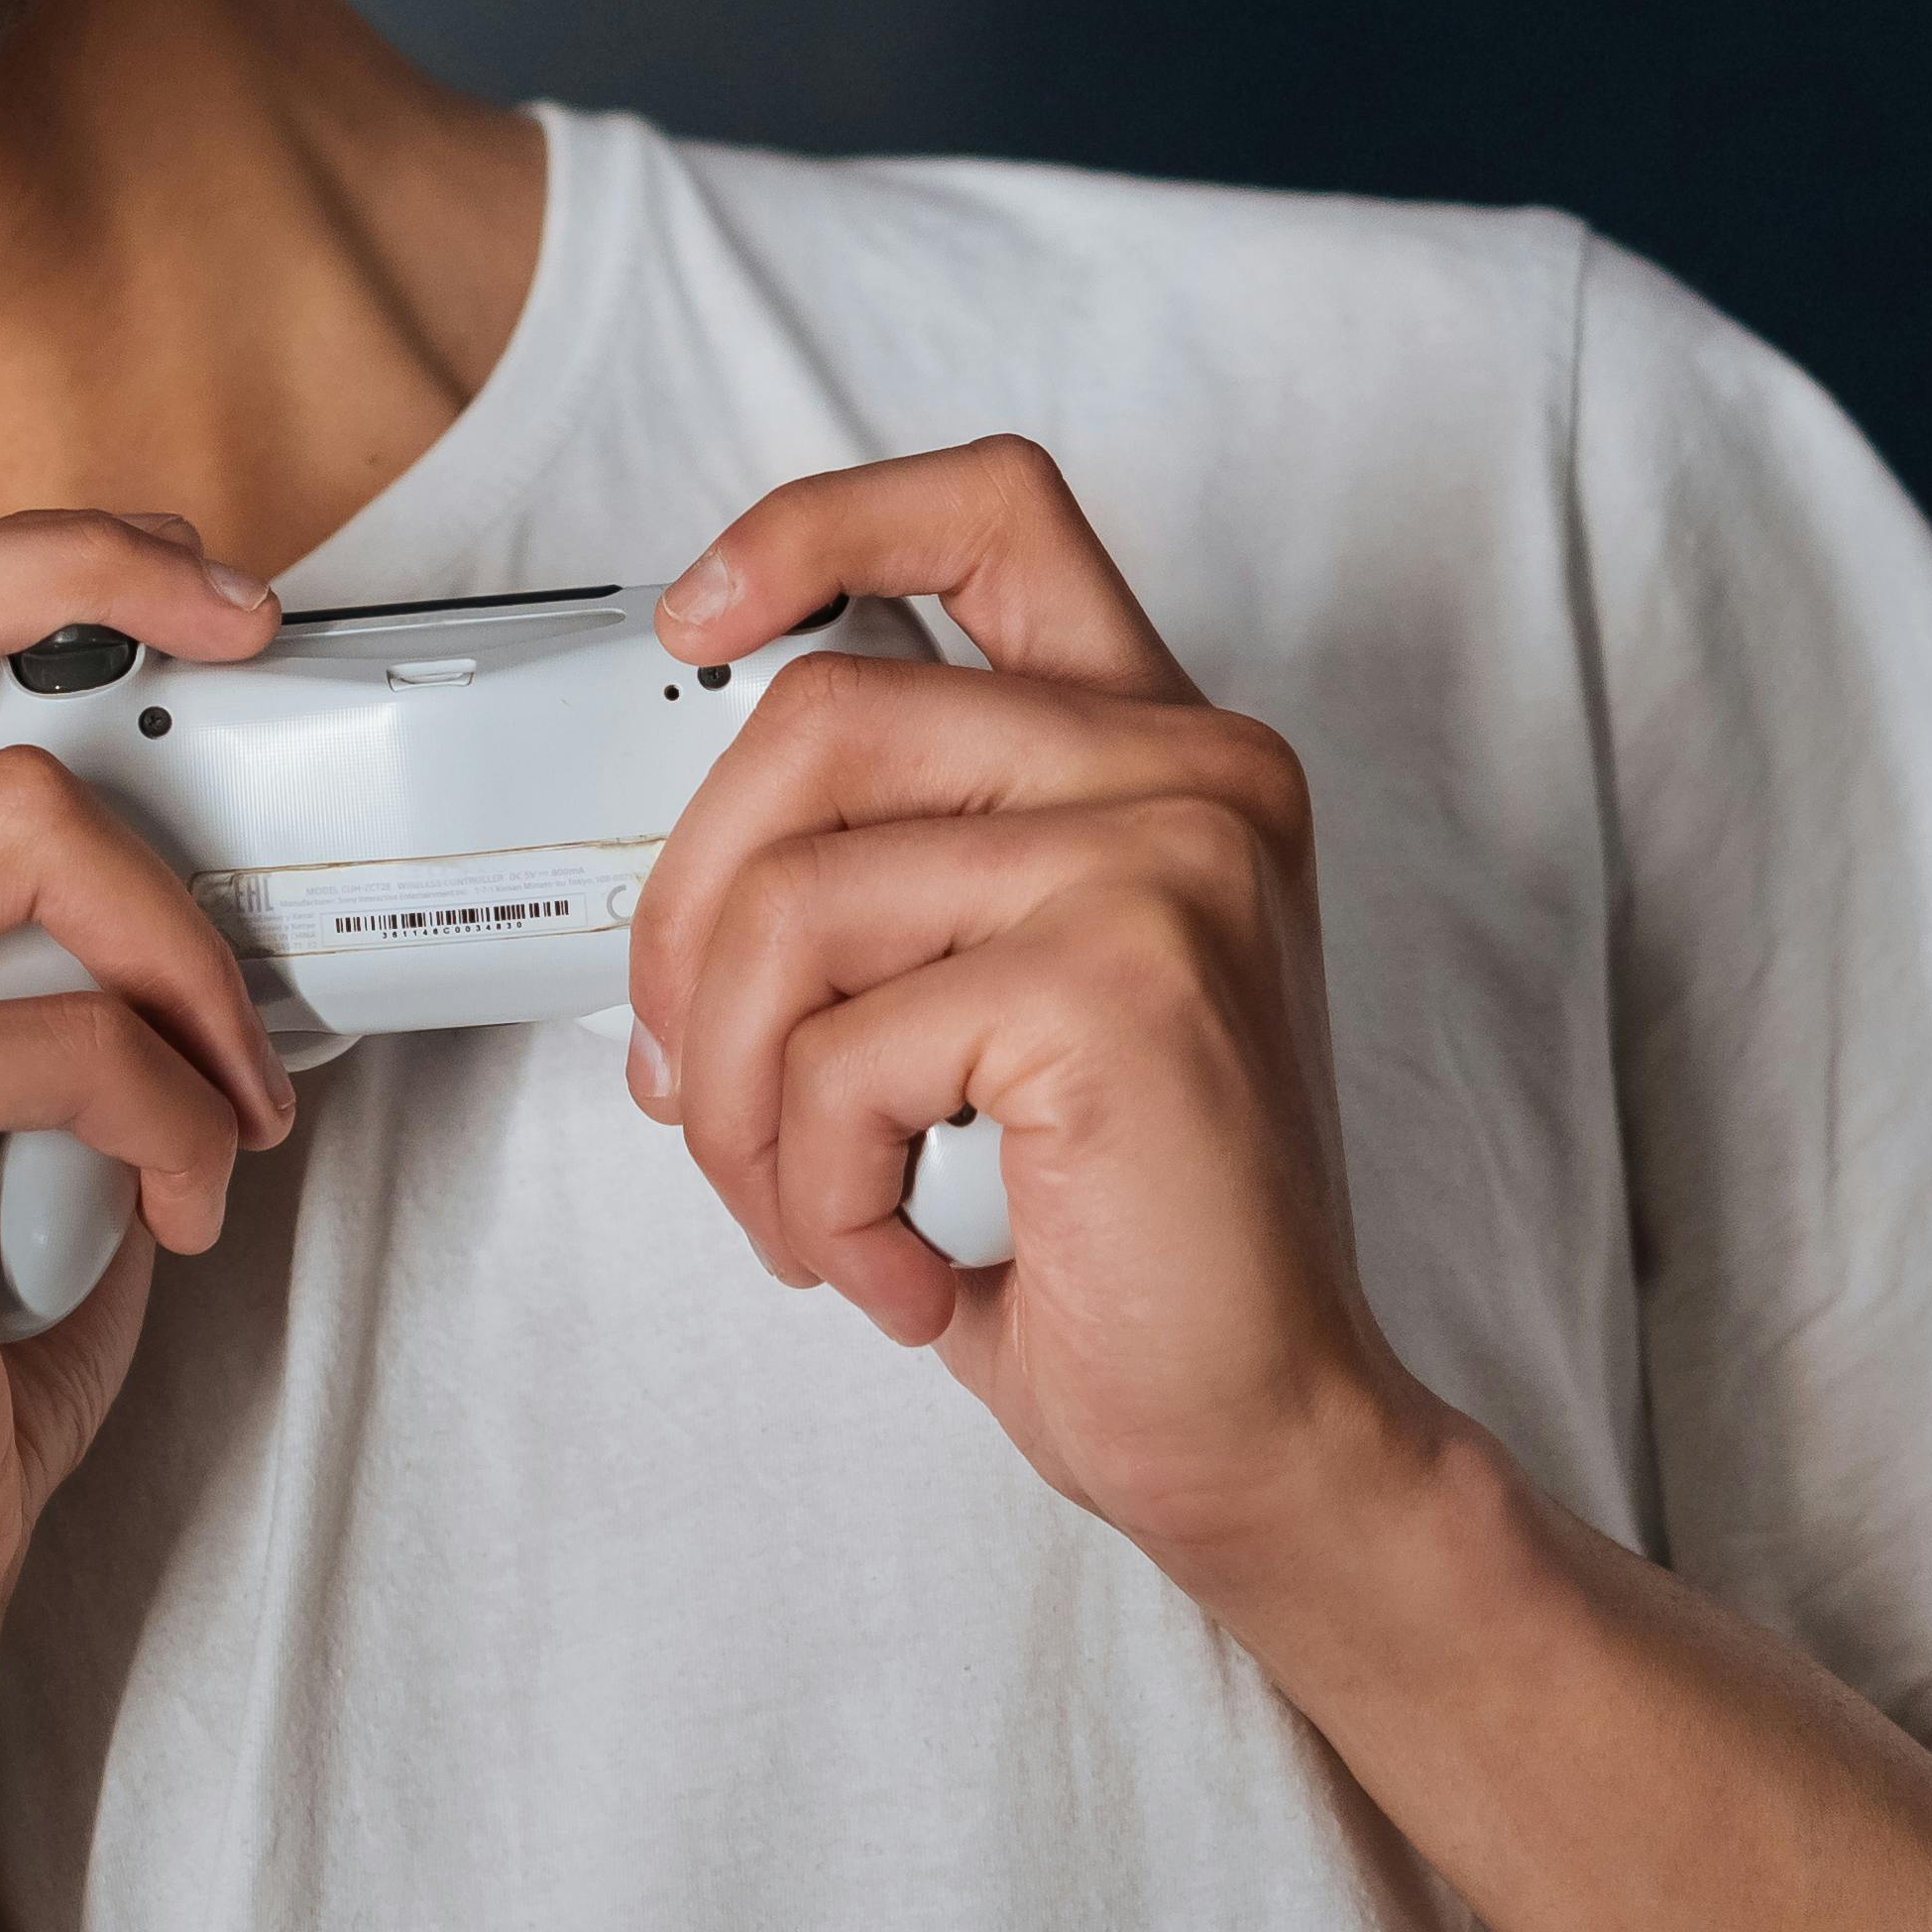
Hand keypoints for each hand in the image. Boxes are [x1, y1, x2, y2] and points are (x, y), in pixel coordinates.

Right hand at [0, 512, 296, 1690]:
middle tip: (246, 629)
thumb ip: (28, 962)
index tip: (183, 584)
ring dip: (185, 955)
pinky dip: (183, 1113)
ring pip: (24, 826)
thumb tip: (199, 839)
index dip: (21, 563)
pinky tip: (186, 1204)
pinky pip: (73, 1035)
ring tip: (227, 1096)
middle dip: (86, 578)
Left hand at [627, 436, 1433, 1584]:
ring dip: (742, 1104)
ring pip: (792, 906)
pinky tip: (895, 1268)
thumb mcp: (982, 1000)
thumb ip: (883, 878)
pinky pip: (839, 1055)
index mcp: (1157, 750)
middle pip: (813, 723)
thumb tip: (672, 885)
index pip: (990, 513)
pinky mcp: (1121, 981)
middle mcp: (1191, 772)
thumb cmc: (1116, 1228)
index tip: (695, 618)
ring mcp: (1169, 862)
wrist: (1259, 1419)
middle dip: (691, 926)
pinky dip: (817, 1192)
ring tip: (806, 1212)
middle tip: (699, 1087)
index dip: (814, 527)